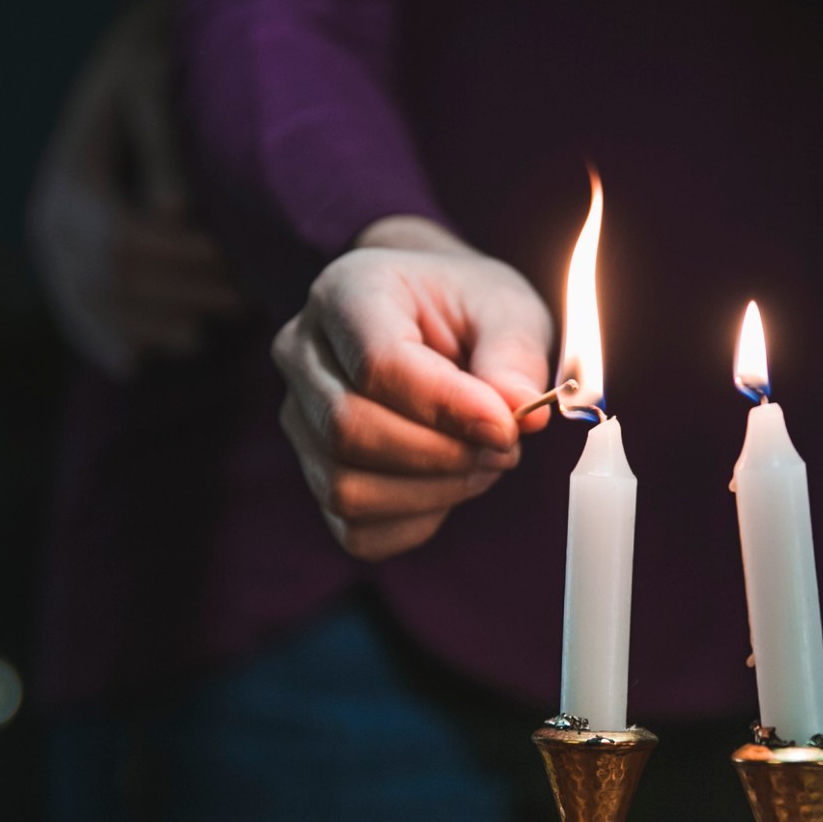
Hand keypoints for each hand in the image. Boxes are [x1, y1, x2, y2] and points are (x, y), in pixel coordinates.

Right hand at [28, 0, 246, 376]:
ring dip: (149, 327)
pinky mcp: (60, 262)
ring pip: (95, 305)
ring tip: (206, 337)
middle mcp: (51, 218)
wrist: (119, 76)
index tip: (239, 271)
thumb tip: (173, 211)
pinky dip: (106, 339)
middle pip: (112, 280)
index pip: (126, 241)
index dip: (185, 265)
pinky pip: (75, 313)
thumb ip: (163, 148)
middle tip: (240, 306)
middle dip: (179, 298)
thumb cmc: (149, 78)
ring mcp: (50, 245)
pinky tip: (138, 363)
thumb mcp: (154, 93)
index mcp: (75, 179)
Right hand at [273, 216, 554, 560]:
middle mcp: (303, 353)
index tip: (507, 426)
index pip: (376, 365)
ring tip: (481, 463)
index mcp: (346, 292)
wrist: (435, 320)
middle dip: (442, 455)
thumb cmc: (467, 309)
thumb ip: (514, 357)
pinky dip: (415, 522)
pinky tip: (449, 487)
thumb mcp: (506, 309)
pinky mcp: (314, 472)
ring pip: (346, 487)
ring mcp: (300, 417)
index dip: (447, 407)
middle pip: (350, 430)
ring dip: (432, 492)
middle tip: (504, 448)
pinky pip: (356, 529)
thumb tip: (522, 413)